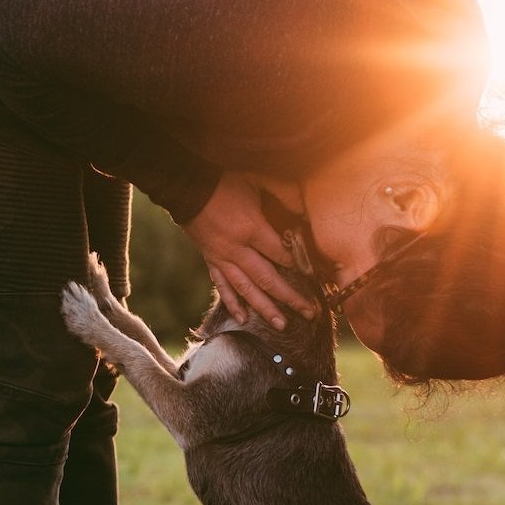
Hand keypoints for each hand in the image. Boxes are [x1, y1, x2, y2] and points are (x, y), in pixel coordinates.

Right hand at [182, 172, 315, 328]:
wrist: (186, 185)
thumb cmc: (224, 180)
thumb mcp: (257, 179)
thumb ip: (284, 193)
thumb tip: (307, 211)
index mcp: (252, 229)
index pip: (282, 255)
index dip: (301, 267)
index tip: (318, 279)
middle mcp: (237, 250)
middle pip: (268, 280)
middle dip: (291, 298)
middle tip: (310, 313)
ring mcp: (222, 258)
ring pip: (247, 290)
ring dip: (265, 309)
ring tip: (282, 325)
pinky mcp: (211, 260)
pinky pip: (222, 286)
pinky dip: (233, 303)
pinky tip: (243, 318)